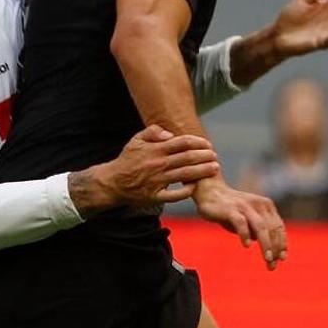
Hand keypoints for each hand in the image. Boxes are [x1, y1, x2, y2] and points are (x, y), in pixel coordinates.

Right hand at [73, 125, 220, 214]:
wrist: (112, 182)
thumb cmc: (127, 160)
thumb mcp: (136, 140)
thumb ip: (153, 131)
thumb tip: (170, 134)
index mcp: (156, 149)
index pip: (182, 142)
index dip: (198, 142)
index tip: (207, 144)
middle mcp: (158, 164)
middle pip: (187, 158)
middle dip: (205, 156)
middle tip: (215, 156)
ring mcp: (157, 181)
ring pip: (185, 175)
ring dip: (202, 171)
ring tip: (214, 168)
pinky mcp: (154, 196)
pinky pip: (173, 195)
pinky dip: (185, 192)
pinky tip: (194, 187)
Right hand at [193, 177, 286, 269]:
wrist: (209, 191)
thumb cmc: (229, 208)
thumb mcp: (248, 219)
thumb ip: (258, 230)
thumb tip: (269, 247)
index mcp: (266, 206)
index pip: (278, 227)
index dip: (282, 243)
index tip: (282, 258)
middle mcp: (258, 205)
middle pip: (272, 229)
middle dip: (275, 248)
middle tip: (272, 265)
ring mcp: (245, 206)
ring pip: (261, 227)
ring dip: (266, 244)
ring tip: (268, 258)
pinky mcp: (231, 209)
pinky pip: (241, 222)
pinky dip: (245, 234)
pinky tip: (247, 245)